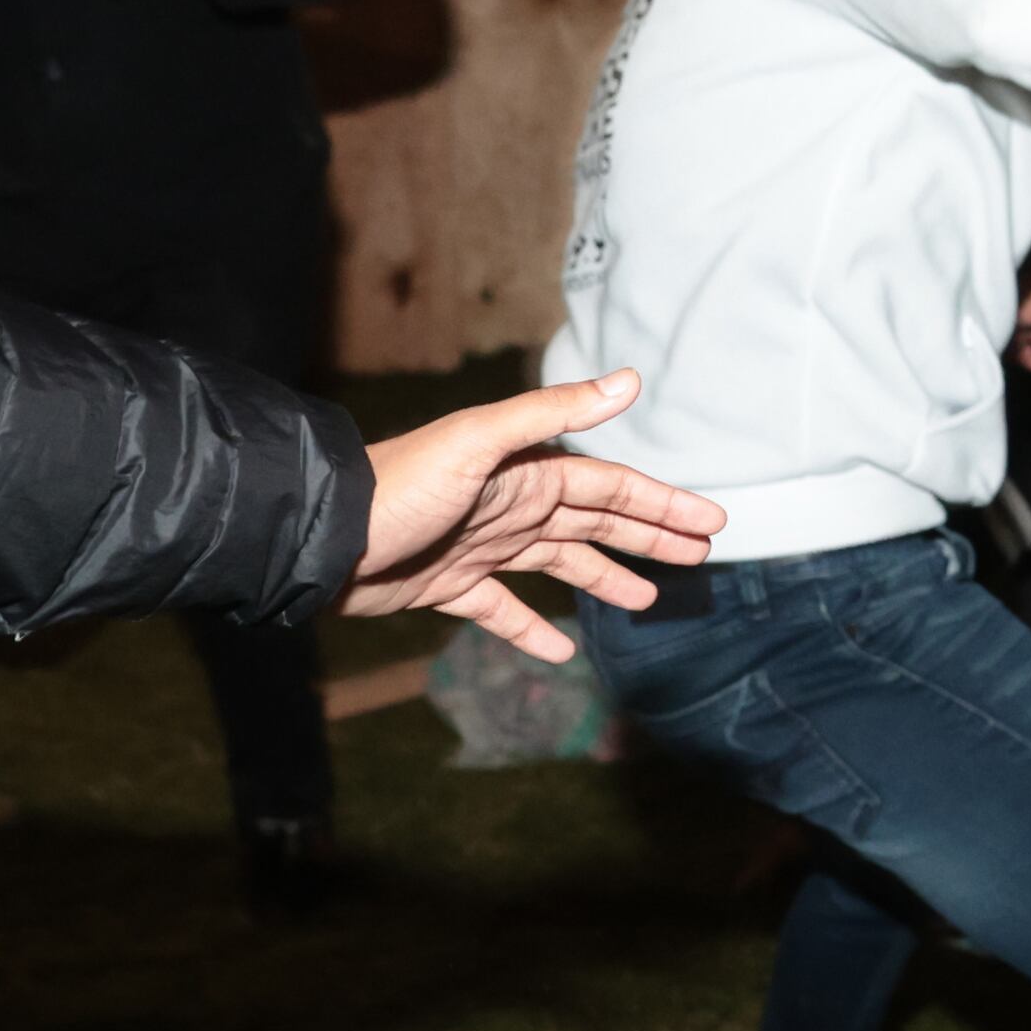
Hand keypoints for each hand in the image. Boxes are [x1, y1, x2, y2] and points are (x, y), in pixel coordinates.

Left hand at [350, 366, 726, 662]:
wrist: (320, 537)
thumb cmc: (398, 486)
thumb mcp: (479, 441)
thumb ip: (554, 410)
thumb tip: (631, 380)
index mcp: (525, 472)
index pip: (610, 486)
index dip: (661, 504)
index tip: (710, 523)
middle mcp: (510, 507)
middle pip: (595, 524)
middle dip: (648, 536)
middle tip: (699, 554)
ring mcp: (481, 548)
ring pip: (560, 565)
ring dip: (605, 579)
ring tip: (646, 601)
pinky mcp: (448, 587)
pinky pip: (502, 611)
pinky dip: (532, 630)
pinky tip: (561, 650)